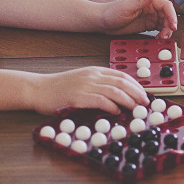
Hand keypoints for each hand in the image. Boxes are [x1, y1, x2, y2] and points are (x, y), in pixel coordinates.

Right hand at [33, 66, 149, 113]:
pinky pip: (99, 100)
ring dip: (128, 100)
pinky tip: (117, 111)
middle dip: (136, 92)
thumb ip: (98, 85)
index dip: (136, 85)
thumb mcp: (82, 81)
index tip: (144, 94)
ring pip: (113, 90)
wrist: (39, 89)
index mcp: (95, 71)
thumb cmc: (60, 88)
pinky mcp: (77, 96)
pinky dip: (111, 105)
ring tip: (136, 108)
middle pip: (121, 82)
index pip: (121, 75)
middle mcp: (92, 76)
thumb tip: (118, 97)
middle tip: (145, 103)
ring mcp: (85, 85)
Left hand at [98, 0, 176, 38]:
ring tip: (162, 39)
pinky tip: (158, 39)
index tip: (173, 25)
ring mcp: (149, 17)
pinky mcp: (146, 25)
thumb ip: (142, 1)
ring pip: (165, 23)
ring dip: (166, 31)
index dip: (172, 15)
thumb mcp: (127, 7)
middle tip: (166, 36)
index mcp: (148, 1)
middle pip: (167, 16)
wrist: (103, 21)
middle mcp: (150, 8)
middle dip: (170, 26)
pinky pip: (159, 29)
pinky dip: (161, 34)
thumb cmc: (112, 11)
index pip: (166, 6)